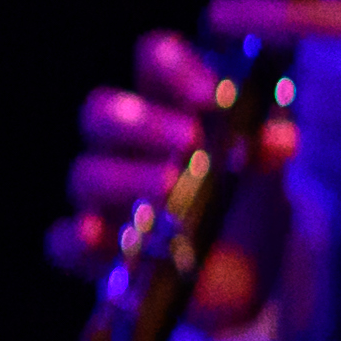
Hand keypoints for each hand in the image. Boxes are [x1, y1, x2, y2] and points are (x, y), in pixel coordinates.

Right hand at [58, 27, 291, 324]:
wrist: (250, 280)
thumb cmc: (249, 208)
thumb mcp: (267, 177)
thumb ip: (267, 153)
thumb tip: (279, 138)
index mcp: (169, 107)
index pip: (154, 61)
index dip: (174, 68)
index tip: (213, 96)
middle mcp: (127, 147)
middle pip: (101, 111)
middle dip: (140, 122)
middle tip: (189, 140)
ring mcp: (106, 200)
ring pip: (85, 173)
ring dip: (125, 178)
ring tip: (168, 188)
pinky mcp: (95, 253)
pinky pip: (62, 241)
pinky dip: (76, 238)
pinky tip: (97, 235)